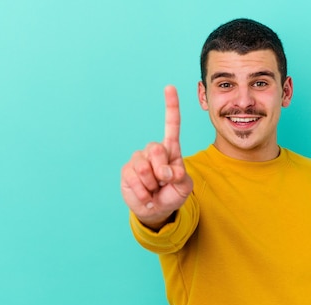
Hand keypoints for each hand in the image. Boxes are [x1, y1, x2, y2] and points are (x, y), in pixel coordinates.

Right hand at [121, 85, 192, 228]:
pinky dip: (143, 193)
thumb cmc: (172, 194)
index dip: (171, 106)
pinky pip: (134, 180)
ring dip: (151, 185)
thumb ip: (180, 177)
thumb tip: (166, 172)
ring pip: (143, 167)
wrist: (156, 210)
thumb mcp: (184, 187)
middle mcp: (153, 150)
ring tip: (154, 190)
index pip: (172, 125)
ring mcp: (138, 160)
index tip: (170, 88)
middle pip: (156, 149)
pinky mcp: (127, 171)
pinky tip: (146, 195)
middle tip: (164, 182)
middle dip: (162, 171)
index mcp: (170, 150)